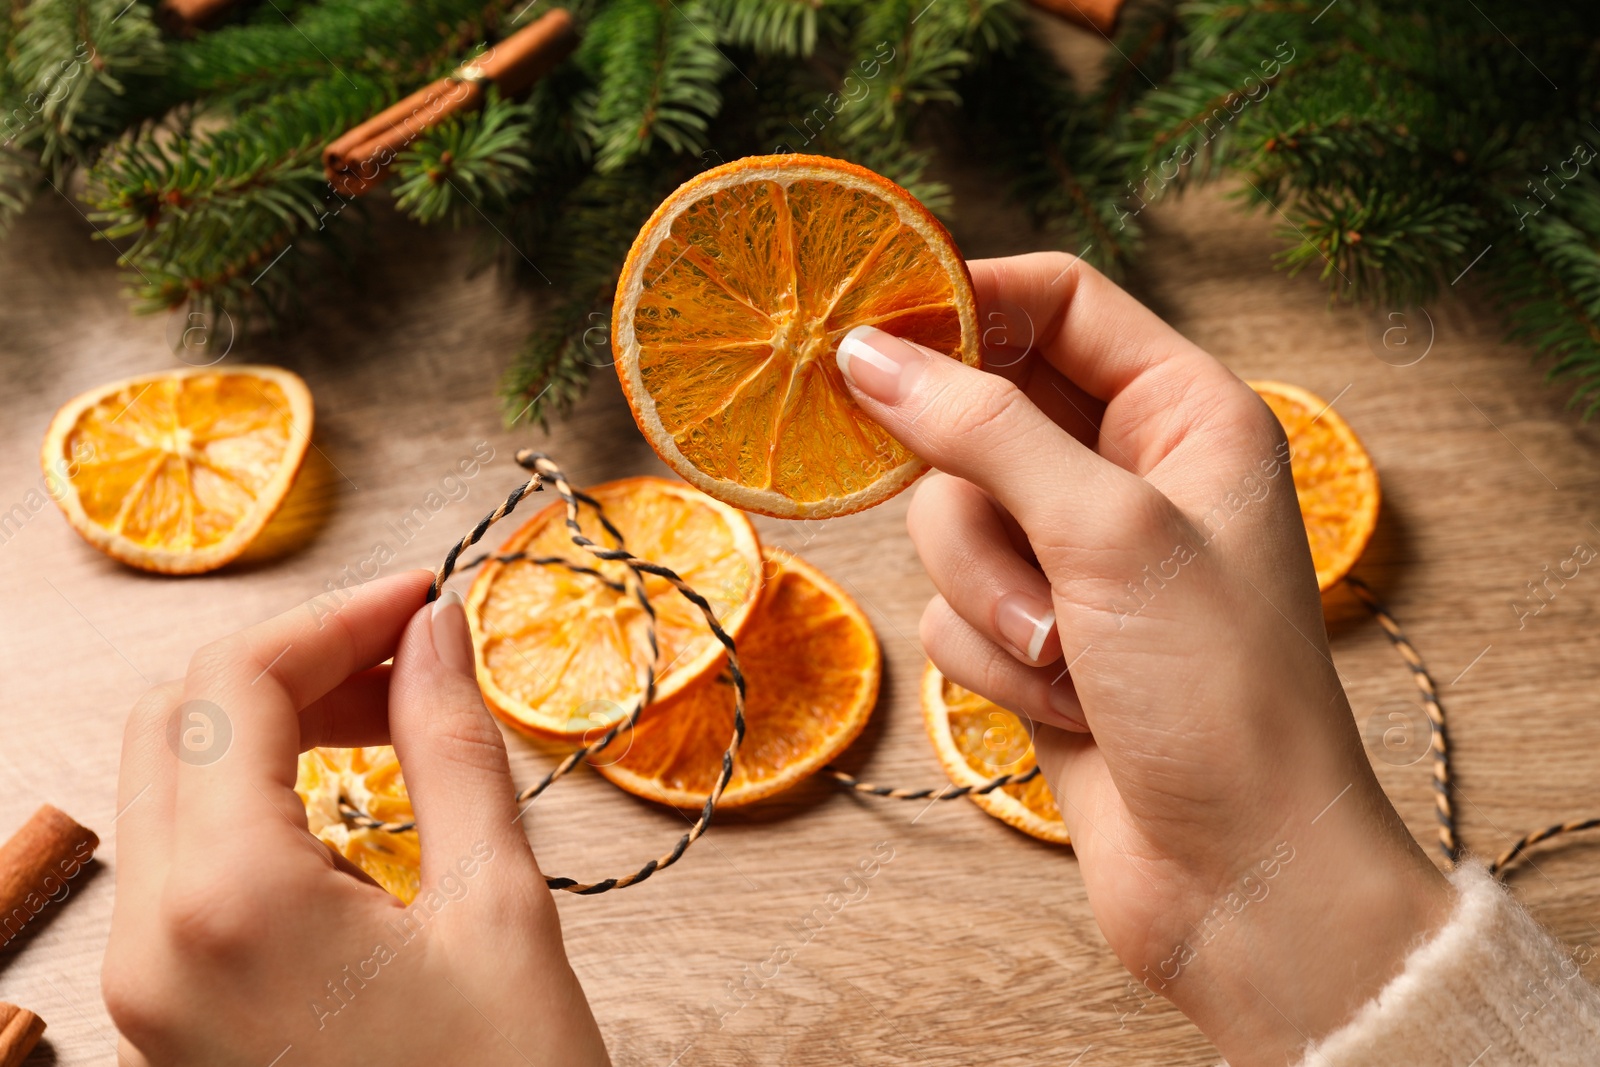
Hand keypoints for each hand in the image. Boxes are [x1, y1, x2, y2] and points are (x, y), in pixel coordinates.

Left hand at [103, 570, 608, 1065]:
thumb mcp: (499, 912)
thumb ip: (453, 751)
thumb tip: (434, 634)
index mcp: (228, 907)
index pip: (232, 685)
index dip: (335, 617)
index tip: (423, 598)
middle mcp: (152, 945)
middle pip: (175, 719)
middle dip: (294, 660)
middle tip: (408, 654)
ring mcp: (146, 989)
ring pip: (166, 783)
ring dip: (270, 723)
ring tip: (389, 717)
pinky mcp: (169, 1016)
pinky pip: (180, 857)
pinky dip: (255, 796)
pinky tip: (347, 798)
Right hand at [835, 253, 1452, 1063]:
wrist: (1242, 874)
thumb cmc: (1219, 690)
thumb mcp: (1106, 532)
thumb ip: (982, 429)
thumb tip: (870, 354)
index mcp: (1183, 413)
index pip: (1057, 301)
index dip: (965, 302)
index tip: (869, 328)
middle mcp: (1128, 473)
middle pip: (980, 414)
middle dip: (980, 498)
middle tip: (1011, 543)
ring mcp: (1076, 559)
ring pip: (950, 520)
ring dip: (991, 597)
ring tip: (1066, 657)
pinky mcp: (1035, 637)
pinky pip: (950, 606)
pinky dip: (991, 659)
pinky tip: (1066, 706)